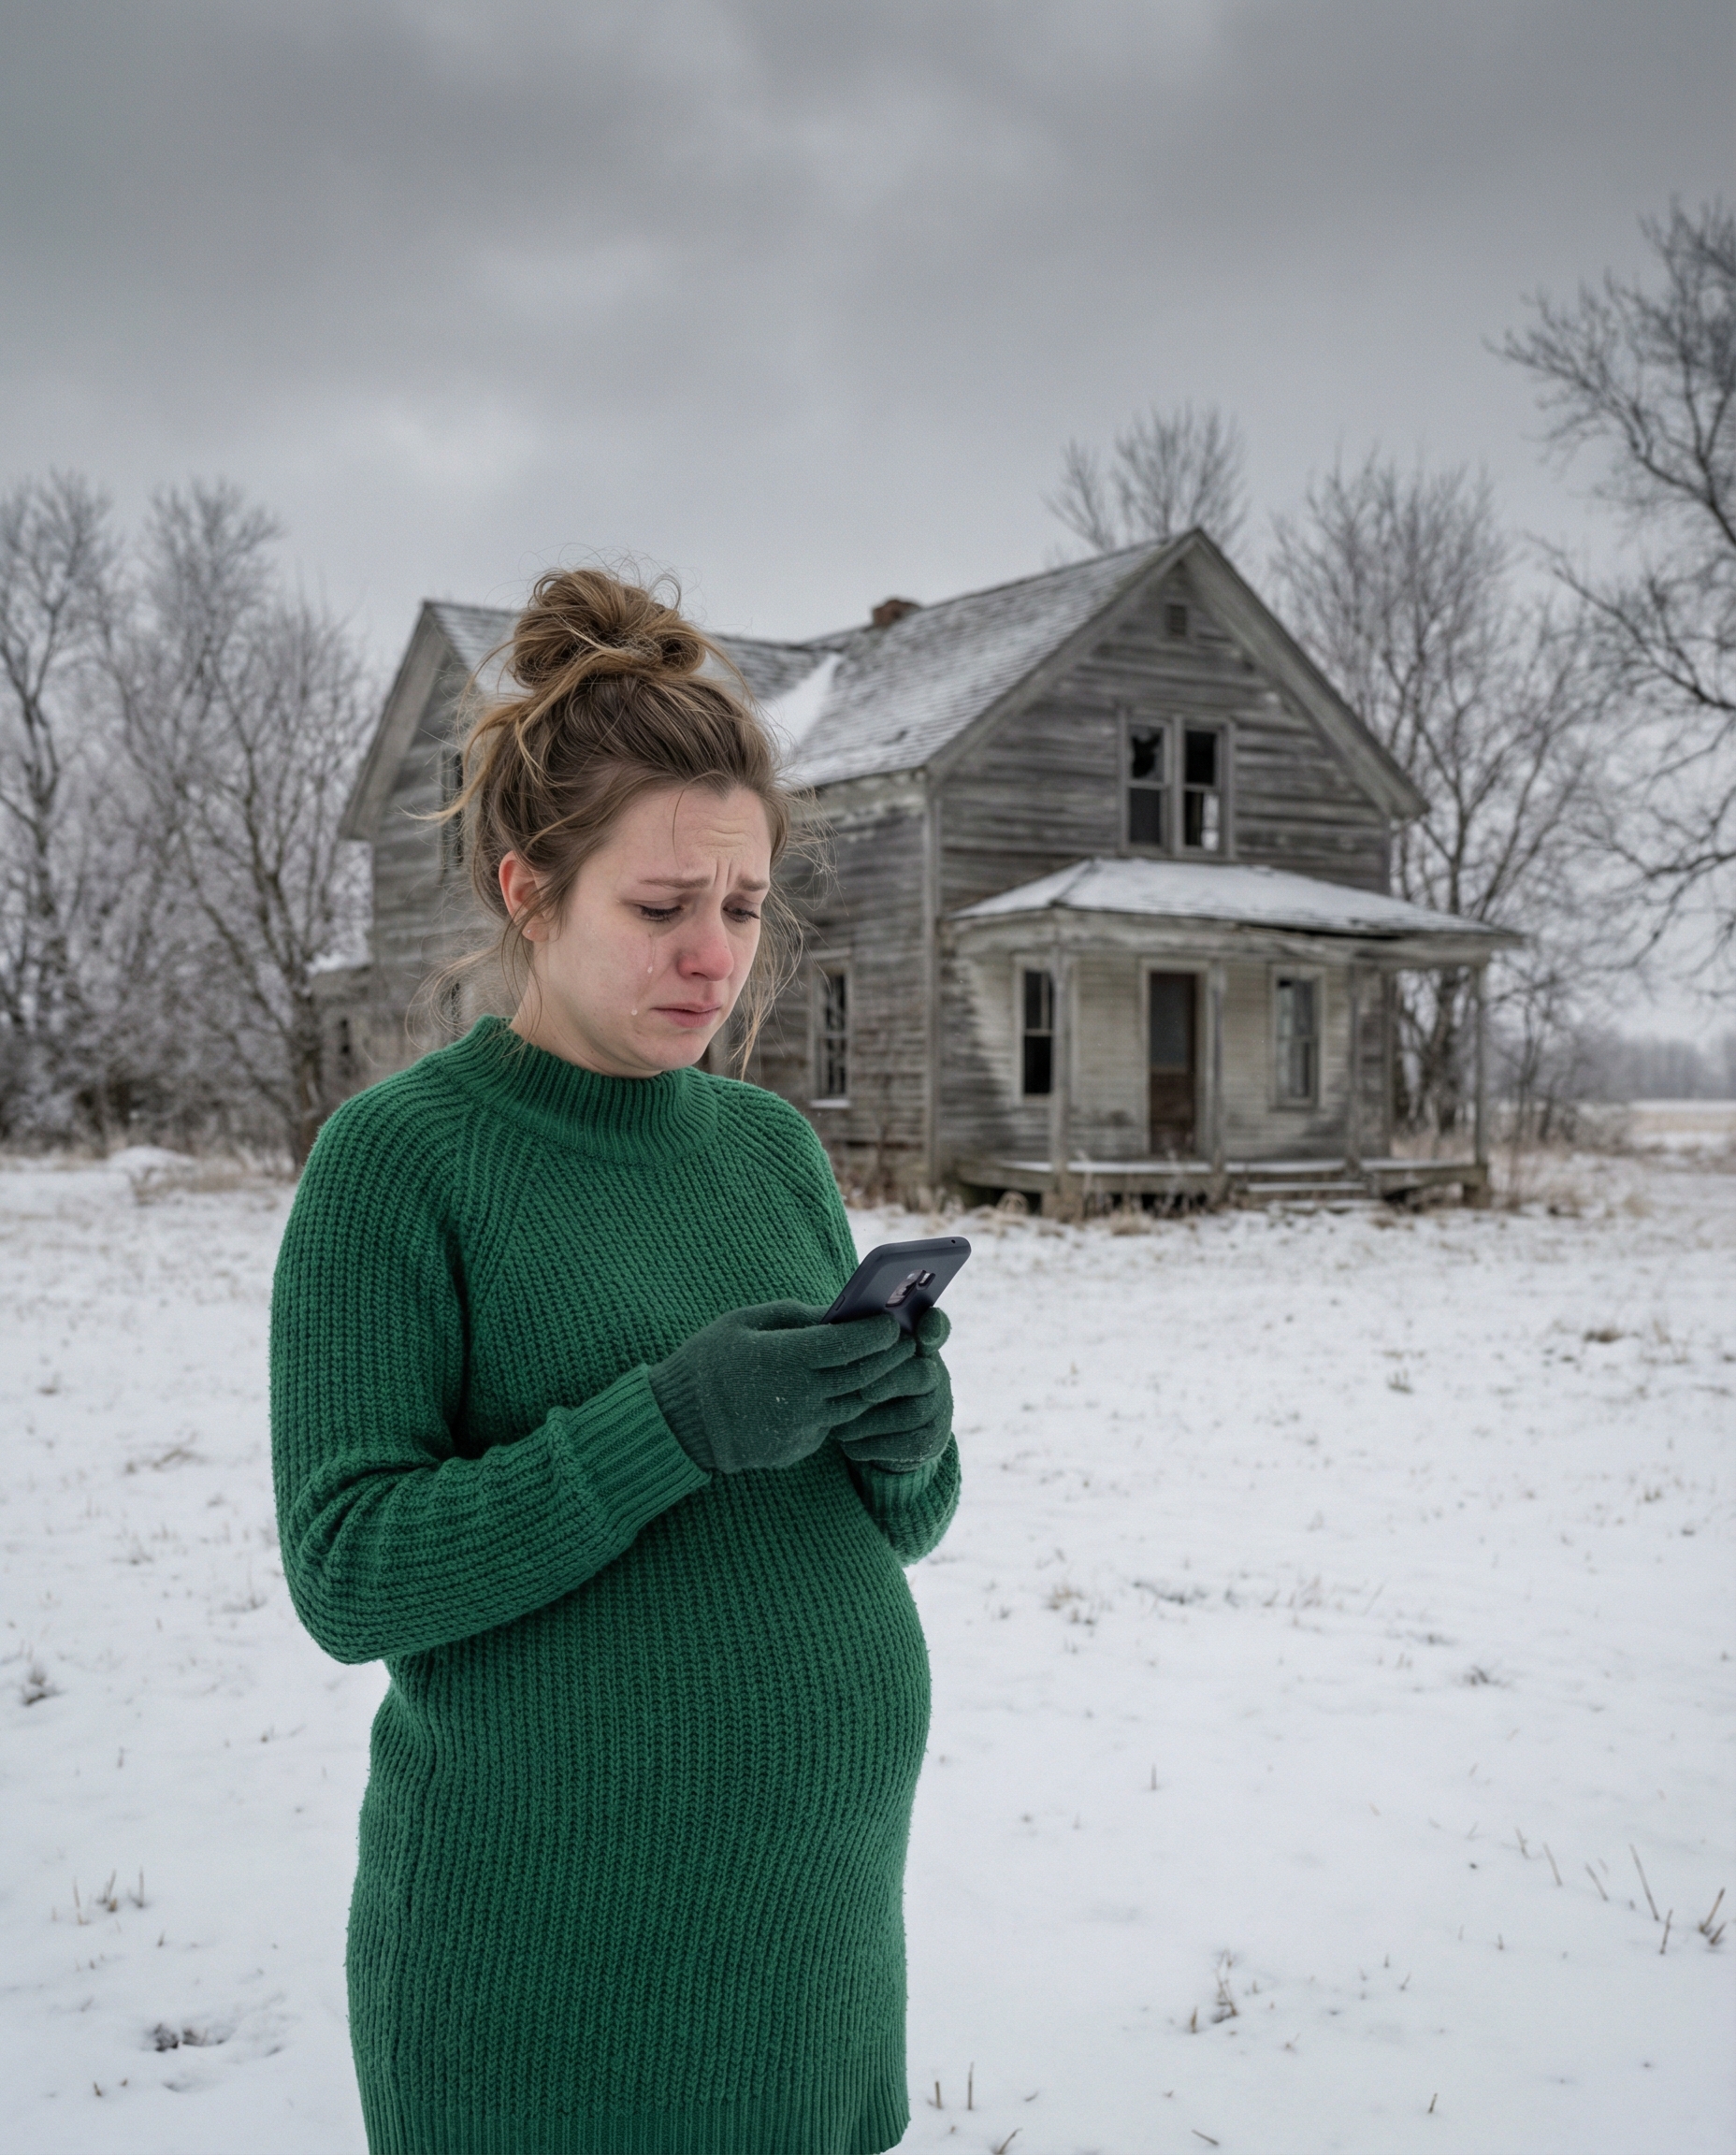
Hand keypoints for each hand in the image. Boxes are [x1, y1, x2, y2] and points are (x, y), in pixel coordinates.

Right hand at [647, 1301, 931, 1475]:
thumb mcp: (745, 1322)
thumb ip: (796, 1315)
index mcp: (786, 1359)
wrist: (680, 1425)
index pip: (852, 1344)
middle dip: (891, 1356)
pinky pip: (835, 1424)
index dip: (879, 1332)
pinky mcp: (799, 1448)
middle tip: (905, 1340)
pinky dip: (845, 1405)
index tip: (892, 1321)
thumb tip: (839, 1313)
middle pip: (865, 1375)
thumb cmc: (709, 1361)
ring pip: (858, 1403)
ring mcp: (802, 1427)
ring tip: (885, 1363)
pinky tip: (848, 1389)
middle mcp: (801, 1396)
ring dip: (875, 1383)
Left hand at [836, 1306, 953, 1472]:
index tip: (922, 1332)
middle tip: (864, 1392)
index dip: (933, 1327)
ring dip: (874, 1421)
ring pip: (915, 1413)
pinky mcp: (931, 1439)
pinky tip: (849, 1444)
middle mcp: (933, 1371)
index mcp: (914, 1342)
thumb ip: (843, 1336)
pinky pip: (912, 1445)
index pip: (934, 1327)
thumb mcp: (844, 1355)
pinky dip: (876, 1446)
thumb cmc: (847, 1380)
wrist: (864, 1430)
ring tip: (840, 1428)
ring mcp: (936, 1406)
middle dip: (891, 1382)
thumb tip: (824, 1325)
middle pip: (923, 1374)